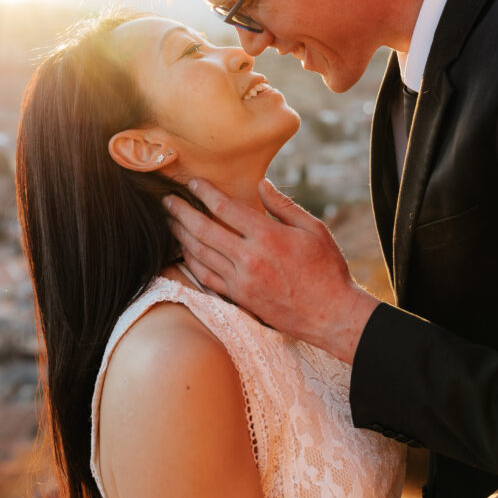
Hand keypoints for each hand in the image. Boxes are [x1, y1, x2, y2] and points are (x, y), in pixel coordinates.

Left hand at [165, 179, 378, 362]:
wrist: (331, 314)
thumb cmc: (327, 269)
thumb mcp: (313, 229)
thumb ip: (284, 206)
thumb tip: (262, 184)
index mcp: (268, 236)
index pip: (225, 208)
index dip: (204, 193)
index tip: (192, 183)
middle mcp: (249, 258)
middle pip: (203, 230)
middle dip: (181, 212)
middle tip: (166, 201)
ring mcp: (241, 281)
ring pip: (200, 254)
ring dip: (181, 235)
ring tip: (170, 222)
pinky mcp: (240, 298)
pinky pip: (206, 277)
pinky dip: (191, 262)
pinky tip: (185, 251)